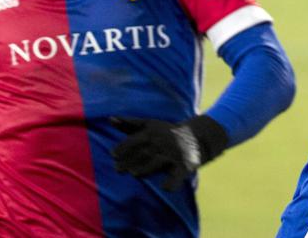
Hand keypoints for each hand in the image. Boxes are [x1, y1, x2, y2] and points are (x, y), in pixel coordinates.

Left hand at [111, 115, 227, 190]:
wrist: (197, 137)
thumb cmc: (166, 132)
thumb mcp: (149, 125)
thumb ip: (129, 124)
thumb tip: (109, 119)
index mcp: (153, 132)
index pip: (134, 141)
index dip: (123, 148)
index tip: (113, 155)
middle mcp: (163, 143)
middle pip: (143, 153)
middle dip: (129, 161)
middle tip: (118, 169)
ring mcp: (173, 154)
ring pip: (157, 163)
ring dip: (145, 169)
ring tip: (135, 174)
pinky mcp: (184, 166)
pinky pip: (178, 175)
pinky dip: (172, 182)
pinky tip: (165, 188)